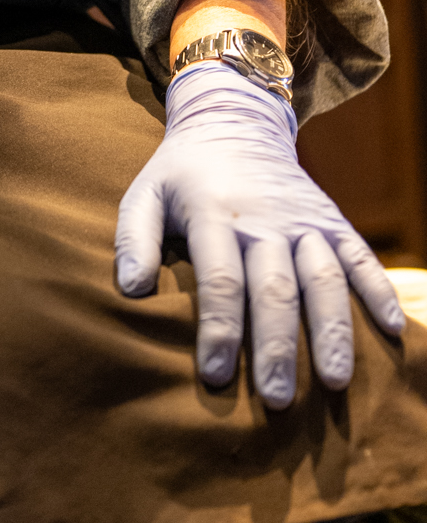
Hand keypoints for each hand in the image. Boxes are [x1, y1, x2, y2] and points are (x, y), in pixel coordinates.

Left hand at [114, 62, 404, 408]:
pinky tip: (391, 332)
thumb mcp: (144, 194)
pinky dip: (378, 290)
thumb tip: (130, 291)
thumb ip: (134, 240)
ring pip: (322, 277)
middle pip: (275, 288)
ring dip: (331, 330)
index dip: (219, 329)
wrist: (234, 122)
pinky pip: (359, 256)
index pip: (220, 279)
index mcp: (214, 213)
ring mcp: (302, 220)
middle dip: (276, 346)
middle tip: (275, 399)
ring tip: (334, 381)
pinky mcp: (331, 220)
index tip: (215, 377)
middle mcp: (264, 219)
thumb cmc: (181, 174)